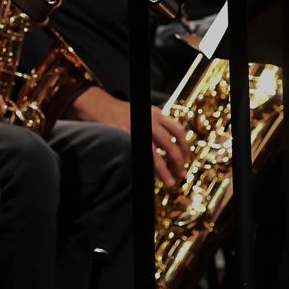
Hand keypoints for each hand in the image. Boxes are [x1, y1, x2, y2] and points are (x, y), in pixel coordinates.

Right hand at [68, 86, 190, 186]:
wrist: (101, 105)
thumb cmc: (122, 111)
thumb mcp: (144, 112)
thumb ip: (157, 125)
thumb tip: (170, 144)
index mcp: (157, 114)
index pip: (178, 131)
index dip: (185, 146)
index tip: (187, 157)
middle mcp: (150, 122)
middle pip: (171, 145)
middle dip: (179, 162)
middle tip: (181, 173)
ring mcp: (138, 132)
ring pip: (157, 155)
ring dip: (166, 171)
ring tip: (170, 182)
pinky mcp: (126, 140)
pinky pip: (141, 157)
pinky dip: (148, 168)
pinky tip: (150, 176)